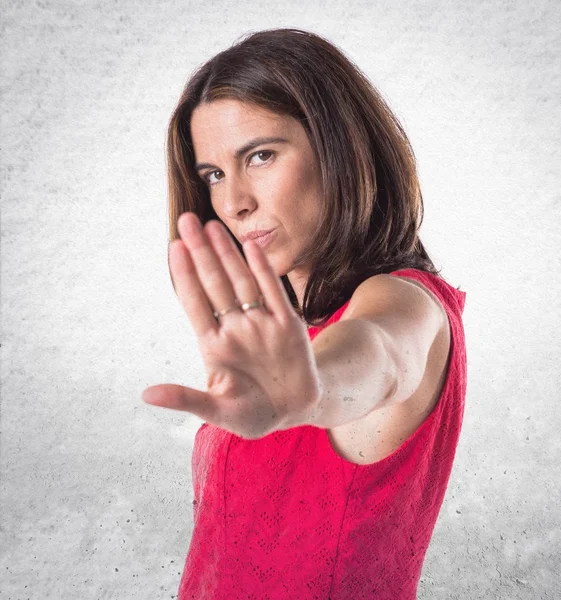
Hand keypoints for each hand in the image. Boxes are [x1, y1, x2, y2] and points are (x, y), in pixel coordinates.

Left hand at [141, 212, 321, 439]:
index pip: (195, 303)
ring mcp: (262, 324)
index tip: (174, 248)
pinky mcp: (289, 326)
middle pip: (215, 284)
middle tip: (186, 221)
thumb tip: (146, 394)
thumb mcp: (218, 411)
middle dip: (201, 253)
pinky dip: (264, 270)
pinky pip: (275, 293)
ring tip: (211, 226)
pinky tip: (251, 247)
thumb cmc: (253, 414)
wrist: (295, 410)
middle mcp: (236, 328)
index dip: (185, 275)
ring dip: (228, 254)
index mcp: (215, 346)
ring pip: (242, 282)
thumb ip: (186, 399)